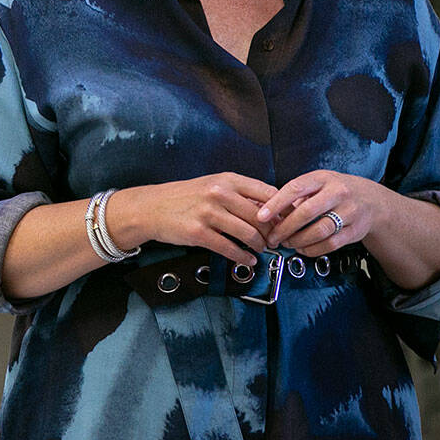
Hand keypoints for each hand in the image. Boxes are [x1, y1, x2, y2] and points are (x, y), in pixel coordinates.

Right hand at [127, 173, 277, 266]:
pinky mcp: (199, 233)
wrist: (152, 207)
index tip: (287, 220)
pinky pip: (229, 248)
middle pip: (261, 216)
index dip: (281, 209)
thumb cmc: (183, 197)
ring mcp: (209, 213)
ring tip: (261, 249)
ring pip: (248, 233)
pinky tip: (247, 259)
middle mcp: (219, 194)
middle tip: (275, 240)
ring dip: (259, 246)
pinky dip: (243, 257)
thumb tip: (269, 208)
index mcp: (226, 180)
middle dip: (272, 233)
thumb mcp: (212, 185)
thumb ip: (238, 194)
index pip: (267, 192)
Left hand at [257, 170, 389, 255]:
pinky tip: (302, 249)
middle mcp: (337, 193)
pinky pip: (331, 244)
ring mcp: (349, 212)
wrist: (371, 200)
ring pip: (319, 230)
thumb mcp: (318, 183)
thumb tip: (267, 211)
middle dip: (285, 228)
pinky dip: (313, 249)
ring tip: (287, 243)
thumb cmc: (336, 191)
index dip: (276, 204)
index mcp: (322, 178)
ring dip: (298, 240)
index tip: (261, 216)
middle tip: (272, 237)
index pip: (295, 188)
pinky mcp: (355, 231)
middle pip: (307, 212)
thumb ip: (296, 196)